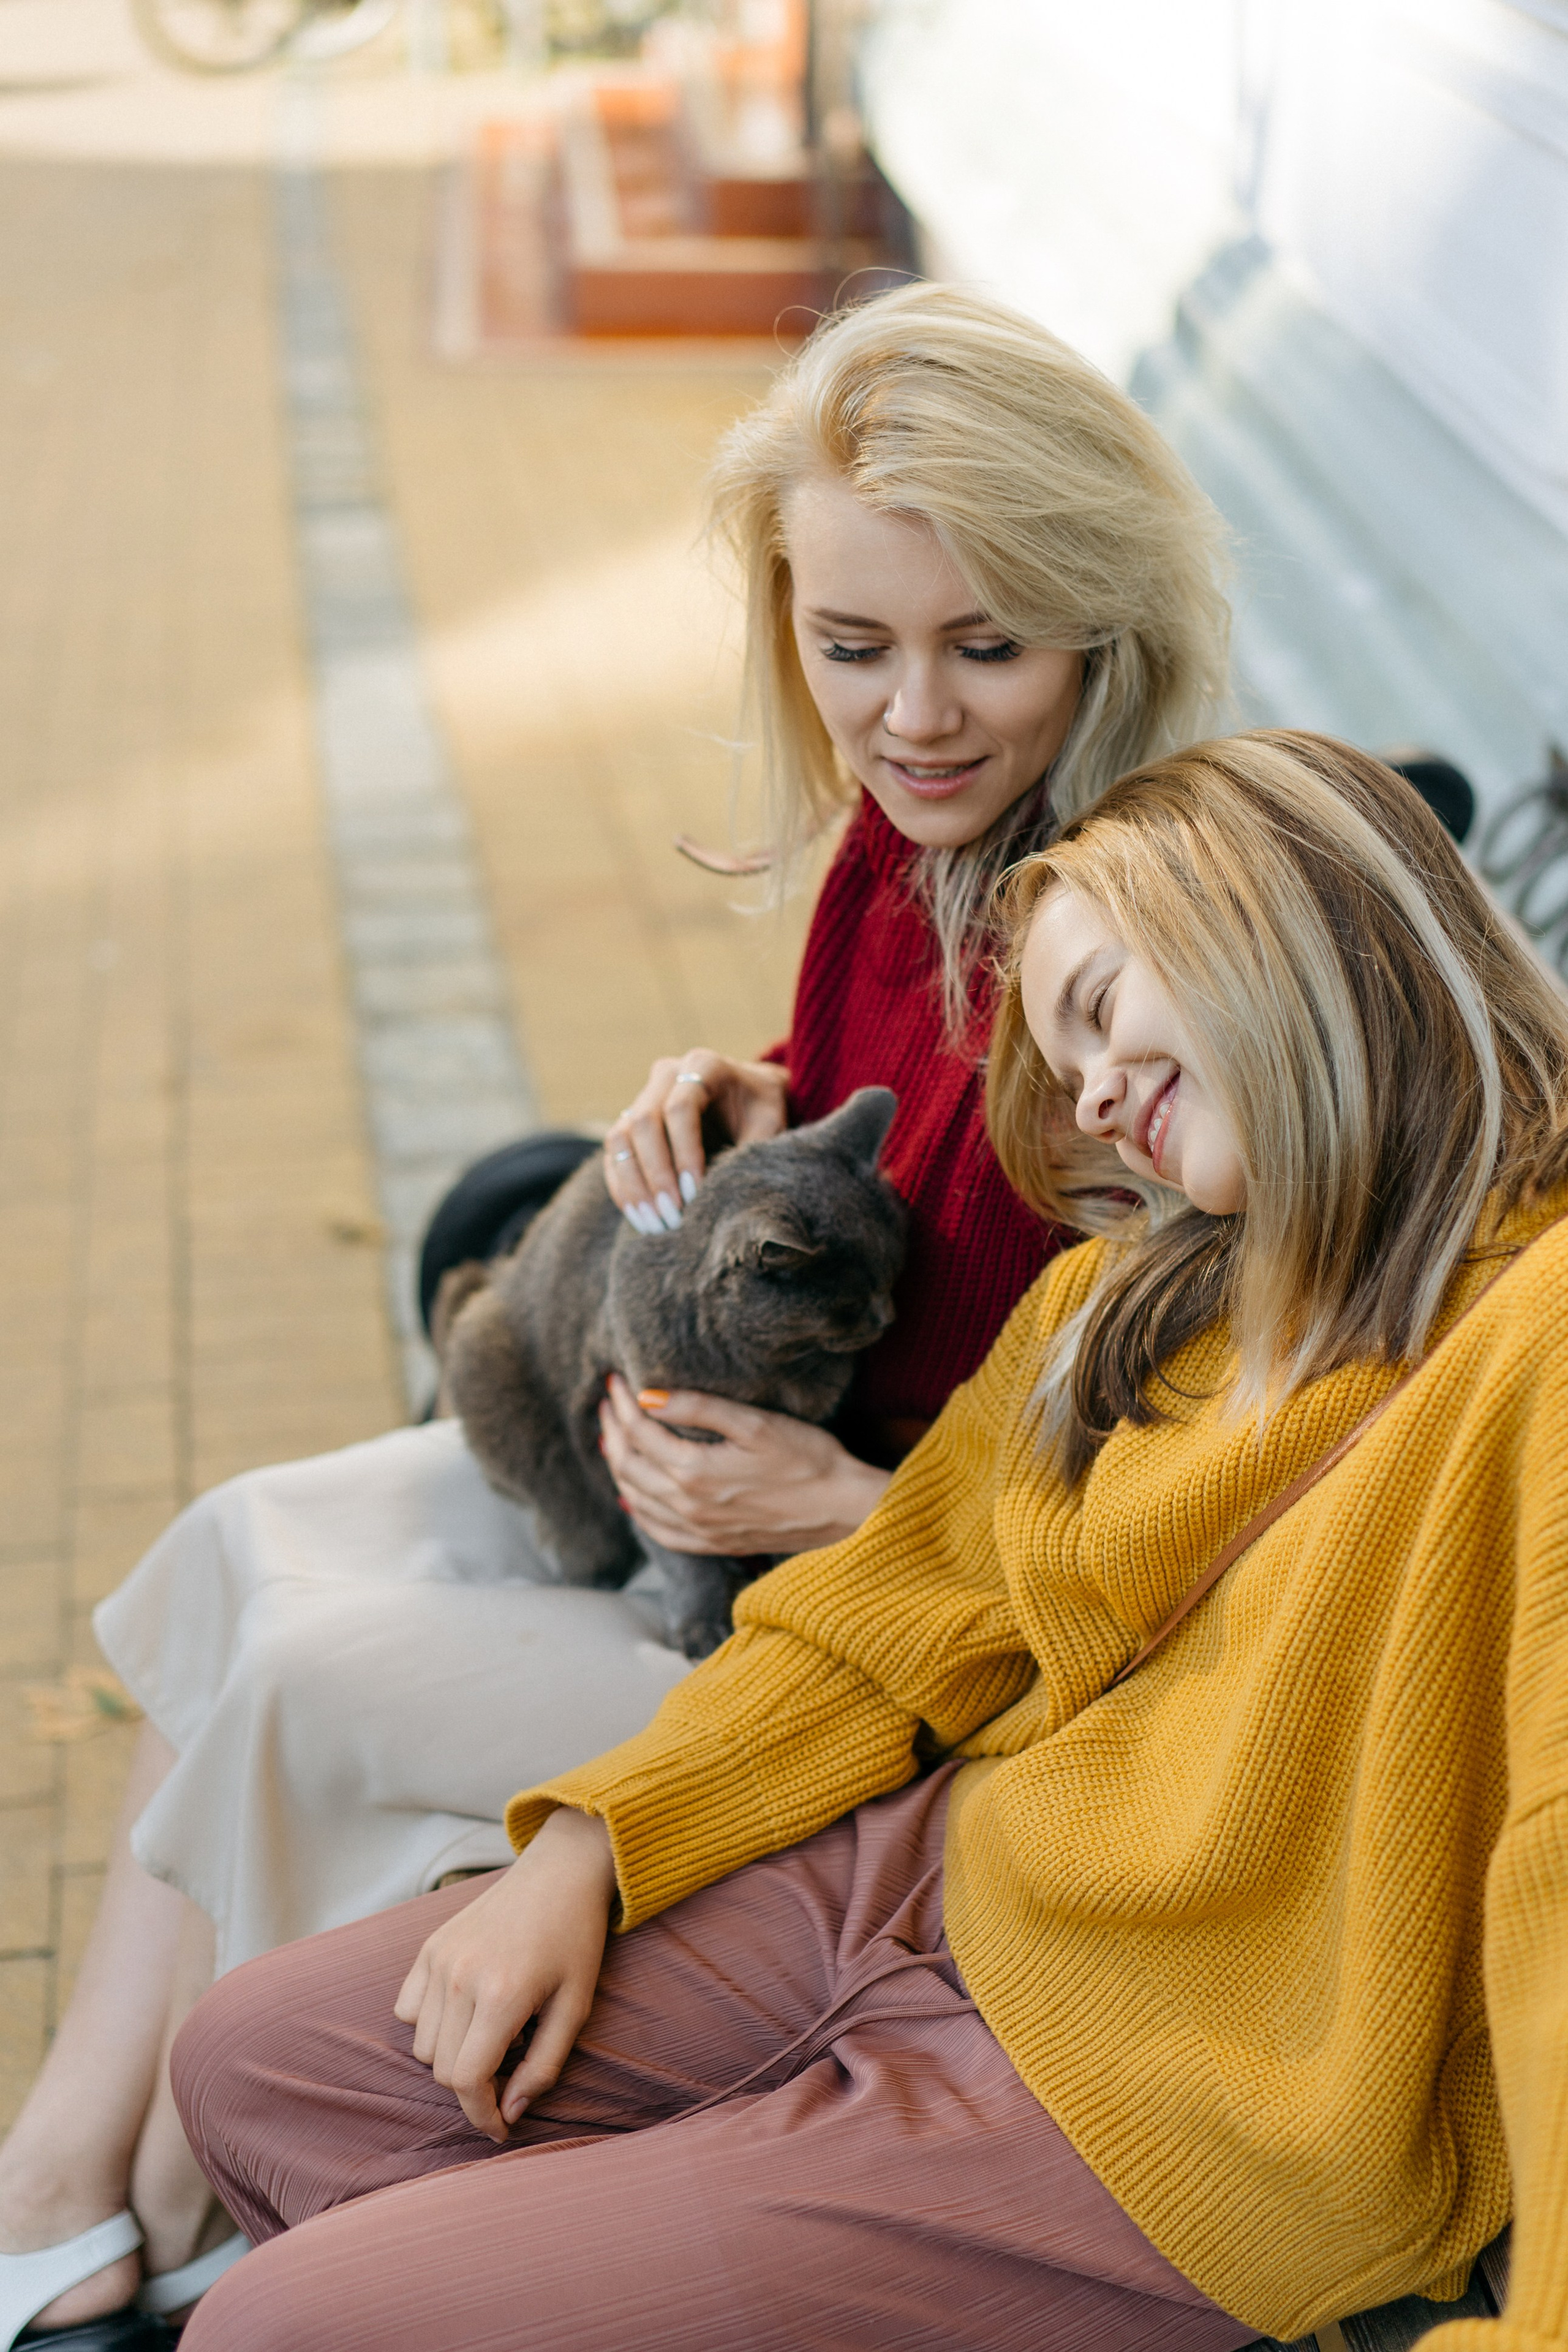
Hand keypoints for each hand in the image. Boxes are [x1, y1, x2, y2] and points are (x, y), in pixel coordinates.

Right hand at [393, 1807, 615, 2141]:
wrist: (559, 1873)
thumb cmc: (575, 1941)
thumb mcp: (576, 2008)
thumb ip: (543, 2066)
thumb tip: (510, 2111)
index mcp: (501, 1995)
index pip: (467, 2082)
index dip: (482, 2116)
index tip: (501, 2129)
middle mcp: (460, 1977)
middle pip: (443, 2069)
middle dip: (474, 2087)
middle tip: (510, 2071)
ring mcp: (439, 1959)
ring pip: (423, 2044)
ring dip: (453, 2055)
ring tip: (495, 2031)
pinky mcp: (428, 1946)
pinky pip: (409, 2010)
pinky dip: (431, 2023)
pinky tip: (466, 2009)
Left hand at [599, 1376, 890, 1554]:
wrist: (844, 1510)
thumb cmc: (808, 1459)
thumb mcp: (755, 1423)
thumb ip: (699, 1409)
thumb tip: (647, 1396)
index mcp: (695, 1471)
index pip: (639, 1432)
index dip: (622, 1403)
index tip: (616, 1380)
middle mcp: (688, 1506)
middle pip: (628, 1466)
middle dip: (613, 1430)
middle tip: (609, 1403)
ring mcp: (699, 1531)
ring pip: (636, 1498)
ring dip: (618, 1465)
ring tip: (614, 1438)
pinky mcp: (713, 1544)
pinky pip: (658, 1532)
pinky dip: (637, 1510)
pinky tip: (633, 1497)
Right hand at [603, 1051, 790, 1235]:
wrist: (750, 1099)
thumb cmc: (762, 1112)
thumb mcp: (770, 1126)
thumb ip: (750, 1151)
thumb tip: (720, 1194)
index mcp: (704, 1066)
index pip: (680, 1108)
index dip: (685, 1153)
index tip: (695, 1193)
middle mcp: (667, 1075)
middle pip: (643, 1122)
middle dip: (657, 1175)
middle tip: (673, 1217)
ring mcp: (643, 1096)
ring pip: (620, 1138)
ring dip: (634, 1186)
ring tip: (656, 1224)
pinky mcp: (630, 1122)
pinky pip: (615, 1154)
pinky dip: (624, 1188)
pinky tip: (641, 1218)